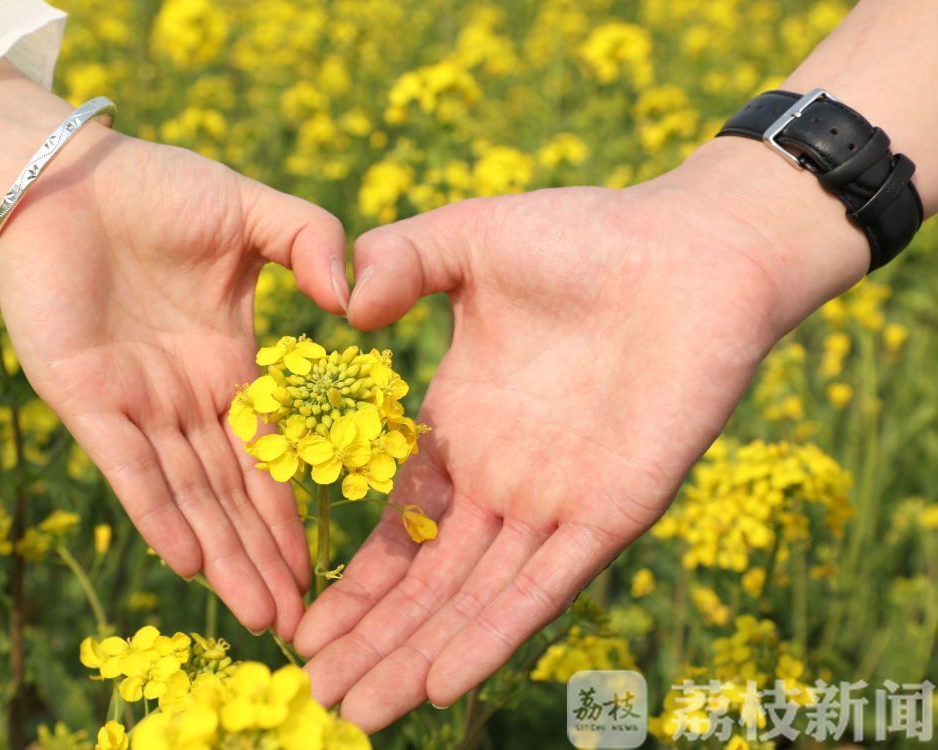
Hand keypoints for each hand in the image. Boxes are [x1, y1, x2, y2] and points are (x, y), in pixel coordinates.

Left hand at [0, 126, 350, 639]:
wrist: (63, 173)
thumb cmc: (157, 187)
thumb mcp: (253, 212)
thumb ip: (311, 240)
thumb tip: (354, 296)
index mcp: (227, 364)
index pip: (266, 455)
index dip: (289, 511)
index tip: (317, 564)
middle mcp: (183, 397)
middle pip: (228, 494)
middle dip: (259, 558)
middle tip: (294, 624)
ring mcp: (134, 402)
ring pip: (184, 493)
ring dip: (218, 553)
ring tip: (255, 613)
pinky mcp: (84, 396)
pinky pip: (127, 465)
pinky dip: (156, 511)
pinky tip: (187, 562)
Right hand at [291, 138, 869, 729]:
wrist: (694, 247)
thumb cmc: (584, 236)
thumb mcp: (466, 239)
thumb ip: (400, 261)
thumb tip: (346, 306)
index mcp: (466, 430)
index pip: (403, 528)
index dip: (359, 581)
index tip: (307, 626)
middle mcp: (507, 481)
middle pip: (432, 583)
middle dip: (376, 640)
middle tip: (319, 696)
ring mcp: (558, 503)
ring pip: (477, 599)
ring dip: (419, 655)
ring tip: (360, 712)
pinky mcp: (612, 513)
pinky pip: (545, 587)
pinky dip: (494, 635)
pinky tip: (443, 682)